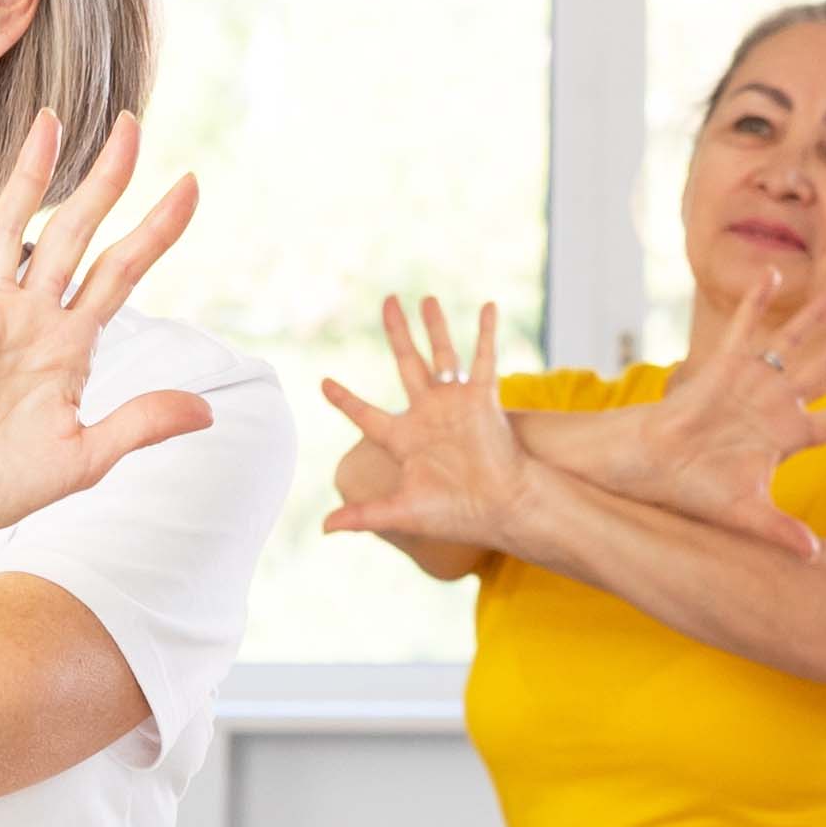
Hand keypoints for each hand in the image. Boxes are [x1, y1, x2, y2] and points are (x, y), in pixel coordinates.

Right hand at [0, 110, 212, 552]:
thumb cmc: (8, 483)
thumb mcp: (89, 456)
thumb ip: (142, 423)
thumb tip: (208, 411)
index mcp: (70, 344)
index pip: (122, 271)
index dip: (156, 230)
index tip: (190, 185)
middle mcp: (32, 317)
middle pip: (74, 232)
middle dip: (104, 180)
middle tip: (132, 127)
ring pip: (12, 231)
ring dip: (30, 178)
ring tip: (51, 124)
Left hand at [319, 297, 532, 553]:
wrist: (501, 508)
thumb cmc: (455, 513)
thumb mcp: (402, 511)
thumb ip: (363, 515)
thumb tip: (323, 528)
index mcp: (404, 438)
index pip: (366, 414)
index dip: (345, 400)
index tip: (324, 383)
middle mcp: (428, 414)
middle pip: (407, 364)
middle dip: (397, 334)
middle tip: (388, 303)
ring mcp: (456, 404)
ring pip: (442, 354)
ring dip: (434, 326)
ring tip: (425, 298)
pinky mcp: (483, 399)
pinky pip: (484, 358)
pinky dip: (486, 333)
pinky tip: (488, 306)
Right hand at [590, 271, 825, 557]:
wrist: (649, 470)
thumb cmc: (693, 490)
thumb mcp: (743, 513)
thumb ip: (778, 530)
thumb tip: (813, 556)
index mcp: (784, 437)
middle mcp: (771, 405)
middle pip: (822, 370)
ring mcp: (748, 383)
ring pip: (790, 343)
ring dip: (814, 317)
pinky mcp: (721, 368)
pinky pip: (742, 330)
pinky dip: (755, 303)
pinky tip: (771, 275)